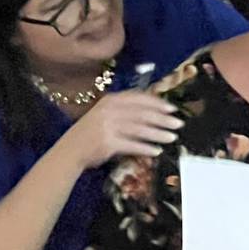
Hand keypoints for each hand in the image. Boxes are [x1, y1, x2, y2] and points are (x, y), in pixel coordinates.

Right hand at [61, 91, 182, 169]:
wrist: (70, 149)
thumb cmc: (90, 132)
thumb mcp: (105, 113)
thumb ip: (125, 110)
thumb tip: (154, 112)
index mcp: (110, 100)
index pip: (138, 98)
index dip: (157, 103)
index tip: (172, 108)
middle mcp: (109, 111)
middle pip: (142, 113)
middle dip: (162, 119)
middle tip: (178, 123)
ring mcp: (108, 127)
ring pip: (139, 129)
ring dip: (158, 133)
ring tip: (172, 138)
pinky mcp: (108, 144)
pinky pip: (132, 146)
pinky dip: (145, 148)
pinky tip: (156, 151)